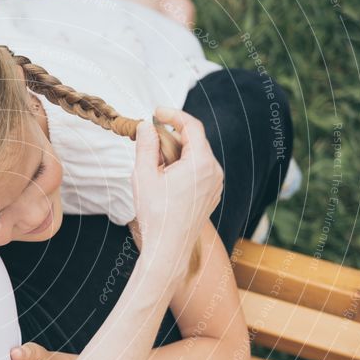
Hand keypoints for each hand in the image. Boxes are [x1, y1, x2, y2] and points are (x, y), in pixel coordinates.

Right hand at [132, 107, 222, 266]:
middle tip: (148, 139)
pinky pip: (199, 171)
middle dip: (171, 135)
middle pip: (194, 140)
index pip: (192, 126)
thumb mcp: (144, 175)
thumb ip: (146, 145)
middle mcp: (214, 171)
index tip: (156, 112)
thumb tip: (147, 126)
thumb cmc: (156, 214)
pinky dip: (183, 166)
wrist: (168, 247)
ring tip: (154, 163)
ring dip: (176, 152)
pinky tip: (165, 178)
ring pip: (196, 156)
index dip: (173, 114)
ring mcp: (216, 184)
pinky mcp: (212, 194)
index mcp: (201, 163)